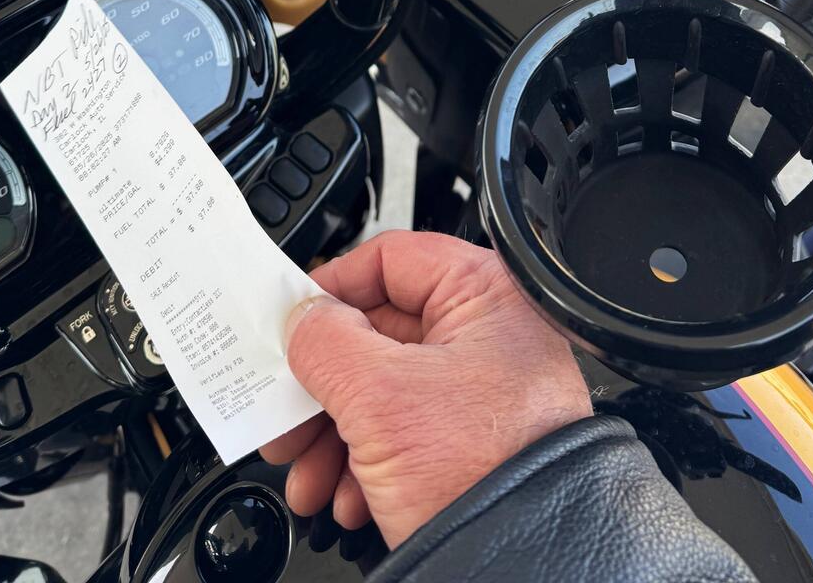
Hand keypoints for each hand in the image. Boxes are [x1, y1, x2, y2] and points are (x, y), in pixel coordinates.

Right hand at [260, 229, 591, 548]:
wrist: (526, 563)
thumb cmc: (487, 471)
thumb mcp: (379, 396)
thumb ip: (325, 343)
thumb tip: (303, 320)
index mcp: (483, 296)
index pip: (391, 260)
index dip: (333, 289)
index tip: (292, 321)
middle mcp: (490, 336)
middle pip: (378, 336)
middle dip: (321, 387)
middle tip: (286, 414)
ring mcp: (485, 394)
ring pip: (385, 393)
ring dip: (333, 436)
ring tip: (309, 475)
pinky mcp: (478, 445)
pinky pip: (407, 436)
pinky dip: (366, 465)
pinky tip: (348, 497)